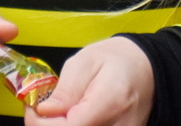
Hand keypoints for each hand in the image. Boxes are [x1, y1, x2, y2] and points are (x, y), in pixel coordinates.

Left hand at [27, 37, 153, 125]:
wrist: (146, 70)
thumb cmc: (116, 61)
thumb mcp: (86, 61)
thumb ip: (65, 89)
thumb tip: (45, 112)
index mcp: (108, 103)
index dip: (42, 124)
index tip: (34, 108)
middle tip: (43, 111)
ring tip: (61, 113)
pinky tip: (73, 119)